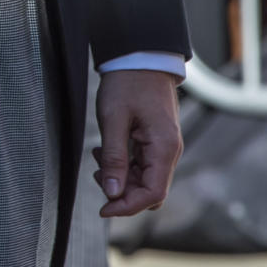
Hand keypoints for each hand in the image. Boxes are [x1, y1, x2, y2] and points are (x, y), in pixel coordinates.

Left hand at [94, 68, 181, 217]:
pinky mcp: (154, 142)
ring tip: (99, 156)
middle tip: (97, 173)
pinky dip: (122, 164)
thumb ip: (114, 157)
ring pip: (143, 179)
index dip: (128, 207)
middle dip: (122, 191)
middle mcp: (169, 152)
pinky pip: (140, 165)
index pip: (153, 194)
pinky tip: (105, 151)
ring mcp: (163, 147)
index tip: (104, 208)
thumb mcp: (113, 119)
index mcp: (164, 148)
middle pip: (149, 190)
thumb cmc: (127, 83)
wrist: (139, 57)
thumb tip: (112, 192)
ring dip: (120, 176)